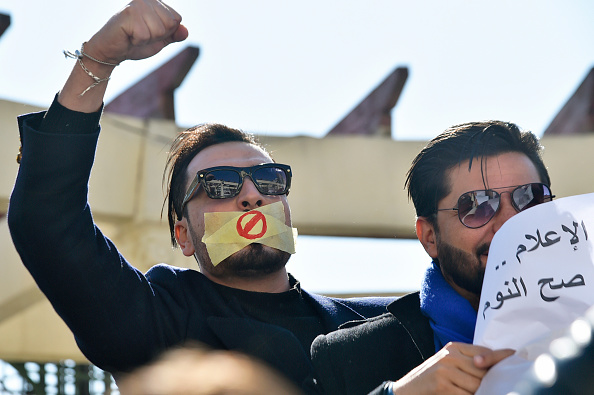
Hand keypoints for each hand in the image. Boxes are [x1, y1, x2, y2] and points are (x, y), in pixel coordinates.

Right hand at [85, 0, 187, 64]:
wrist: (112, 51)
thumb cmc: (134, 43)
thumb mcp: (159, 40)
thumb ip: (173, 35)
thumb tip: (186, 31)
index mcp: (156, 2)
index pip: (177, 19)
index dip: (166, 33)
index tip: (150, 32)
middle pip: (170, 24)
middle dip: (157, 36)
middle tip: (141, 35)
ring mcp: (138, 4)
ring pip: (159, 30)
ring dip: (147, 39)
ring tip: (134, 35)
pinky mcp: (129, 13)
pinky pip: (145, 35)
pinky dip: (138, 41)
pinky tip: (128, 36)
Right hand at [390, 342, 513, 394]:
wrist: (405, 392)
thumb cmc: (430, 380)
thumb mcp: (446, 364)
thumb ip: (467, 362)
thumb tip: (493, 366)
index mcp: (452, 348)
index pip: (483, 351)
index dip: (500, 356)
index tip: (514, 356)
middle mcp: (449, 357)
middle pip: (483, 370)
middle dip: (492, 381)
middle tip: (502, 385)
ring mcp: (445, 371)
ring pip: (477, 385)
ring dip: (482, 393)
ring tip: (481, 392)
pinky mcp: (443, 387)